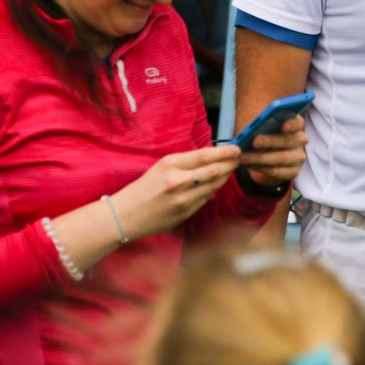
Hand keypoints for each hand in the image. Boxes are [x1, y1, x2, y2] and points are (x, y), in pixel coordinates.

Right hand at [111, 145, 243, 239]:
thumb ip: (185, 163)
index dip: (224, 152)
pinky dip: (213, 190)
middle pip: (213, 171)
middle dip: (229, 164)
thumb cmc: (143, 188)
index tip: (236, 149)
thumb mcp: (160, 167)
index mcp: (170, 165)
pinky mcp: (185, 213)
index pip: (204, 156)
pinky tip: (216, 185)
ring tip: (230, 169)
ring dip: (224, 177)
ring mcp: (183, 199)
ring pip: (213, 186)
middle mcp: (178, 181)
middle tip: (239, 159)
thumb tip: (211, 158)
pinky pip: (206, 199)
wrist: (125, 216)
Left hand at [239, 114, 307, 186]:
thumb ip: (259, 126)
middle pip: (287, 140)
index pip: (298, 122)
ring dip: (259, 158)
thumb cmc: (263, 136)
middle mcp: (300, 140)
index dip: (292, 124)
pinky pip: (276, 171)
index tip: (283, 126)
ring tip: (243, 157)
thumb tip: (249, 129)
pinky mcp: (293, 172)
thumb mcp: (261, 128)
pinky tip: (248, 165)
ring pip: (280, 158)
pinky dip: (260, 168)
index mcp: (295, 125)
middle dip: (269, 141)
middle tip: (254, 142)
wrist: (267, 157)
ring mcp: (298, 157)